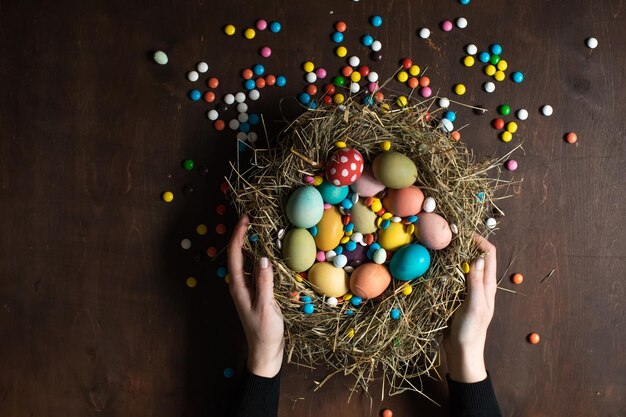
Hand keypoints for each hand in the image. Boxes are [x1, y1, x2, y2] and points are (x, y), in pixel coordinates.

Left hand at [227, 214, 284, 377]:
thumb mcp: (266, 306)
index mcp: (238, 286)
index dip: (238, 235)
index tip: (245, 219)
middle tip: (253, 218)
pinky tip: (271, 251)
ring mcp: (248, 288)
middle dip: (242, 234)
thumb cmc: (264, 332)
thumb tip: (262, 258)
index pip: (234, 254)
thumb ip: (264, 282)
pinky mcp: (257, 292)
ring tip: (261, 229)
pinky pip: (257, 269)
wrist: (265, 352)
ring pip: (247, 260)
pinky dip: (261, 257)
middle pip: (237, 254)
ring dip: (252, 244)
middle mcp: (240, 284)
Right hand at [443, 233, 496, 382]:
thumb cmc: (470, 332)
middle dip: (463, 243)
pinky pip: (451, 276)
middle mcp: (478, 284)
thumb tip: (478, 256)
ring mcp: (466, 290)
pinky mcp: (454, 296)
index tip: (461, 232)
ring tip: (437, 246)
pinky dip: (444, 268)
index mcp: (487, 285)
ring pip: (461, 265)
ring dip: (452, 255)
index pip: (488, 253)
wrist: (461, 353)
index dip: (478, 239)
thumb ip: (477, 282)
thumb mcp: (475, 306)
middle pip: (474, 255)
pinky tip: (432, 266)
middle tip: (445, 236)